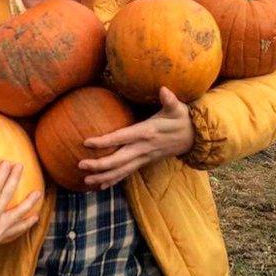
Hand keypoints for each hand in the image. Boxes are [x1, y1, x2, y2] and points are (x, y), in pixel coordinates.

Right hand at [0, 161, 41, 264]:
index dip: (3, 173)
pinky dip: (25, 225)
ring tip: (38, 193)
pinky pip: (14, 232)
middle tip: (20, 166)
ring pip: (16, 216)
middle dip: (14, 179)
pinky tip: (34, 218)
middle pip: (7, 196)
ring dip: (28, 204)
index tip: (8, 162)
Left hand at [78, 86, 193, 189]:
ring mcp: (144, 158)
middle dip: (99, 164)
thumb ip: (169, 100)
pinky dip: (113, 180)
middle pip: (118, 160)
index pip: (122, 137)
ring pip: (121, 171)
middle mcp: (143, 148)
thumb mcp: (178, 108)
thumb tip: (164, 89)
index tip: (87, 142)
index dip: (105, 141)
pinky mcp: (144, 162)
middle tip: (80, 164)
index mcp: (147, 132)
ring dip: (103, 176)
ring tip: (85, 181)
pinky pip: (127, 174)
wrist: (194, 138)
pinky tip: (99, 186)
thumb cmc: (181, 119)